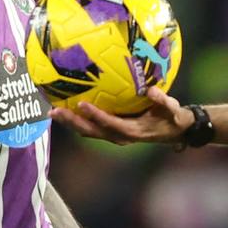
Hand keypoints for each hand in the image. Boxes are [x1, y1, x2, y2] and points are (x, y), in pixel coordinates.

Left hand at [57, 88, 197, 145]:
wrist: (174, 131)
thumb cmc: (173, 118)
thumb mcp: (173, 109)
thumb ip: (163, 101)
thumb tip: (151, 91)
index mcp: (133, 131)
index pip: (110, 123)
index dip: (95, 115)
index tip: (82, 104)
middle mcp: (119, 136)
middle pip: (92, 131)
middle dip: (73, 122)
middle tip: (55, 111)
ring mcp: (114, 135)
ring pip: (88, 131)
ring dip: (71, 123)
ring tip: (53, 112)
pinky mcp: (111, 132)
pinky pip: (91, 128)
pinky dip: (78, 120)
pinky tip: (66, 109)